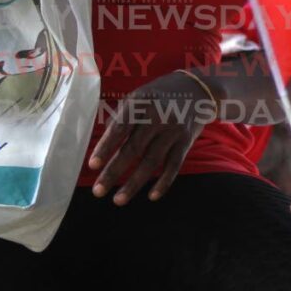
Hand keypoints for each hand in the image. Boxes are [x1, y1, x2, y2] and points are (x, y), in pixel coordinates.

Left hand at [89, 71, 214, 204]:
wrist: (197, 90)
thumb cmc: (159, 95)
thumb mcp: (139, 96)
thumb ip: (122, 117)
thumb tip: (103, 144)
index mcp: (141, 103)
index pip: (120, 128)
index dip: (105, 147)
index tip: (92, 165)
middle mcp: (158, 117)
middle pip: (134, 148)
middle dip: (114, 171)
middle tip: (98, 191)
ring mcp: (174, 130)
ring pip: (152, 161)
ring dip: (134, 183)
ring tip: (118, 200)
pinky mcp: (186, 141)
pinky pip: (174, 165)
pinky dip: (164, 182)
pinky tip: (152, 196)